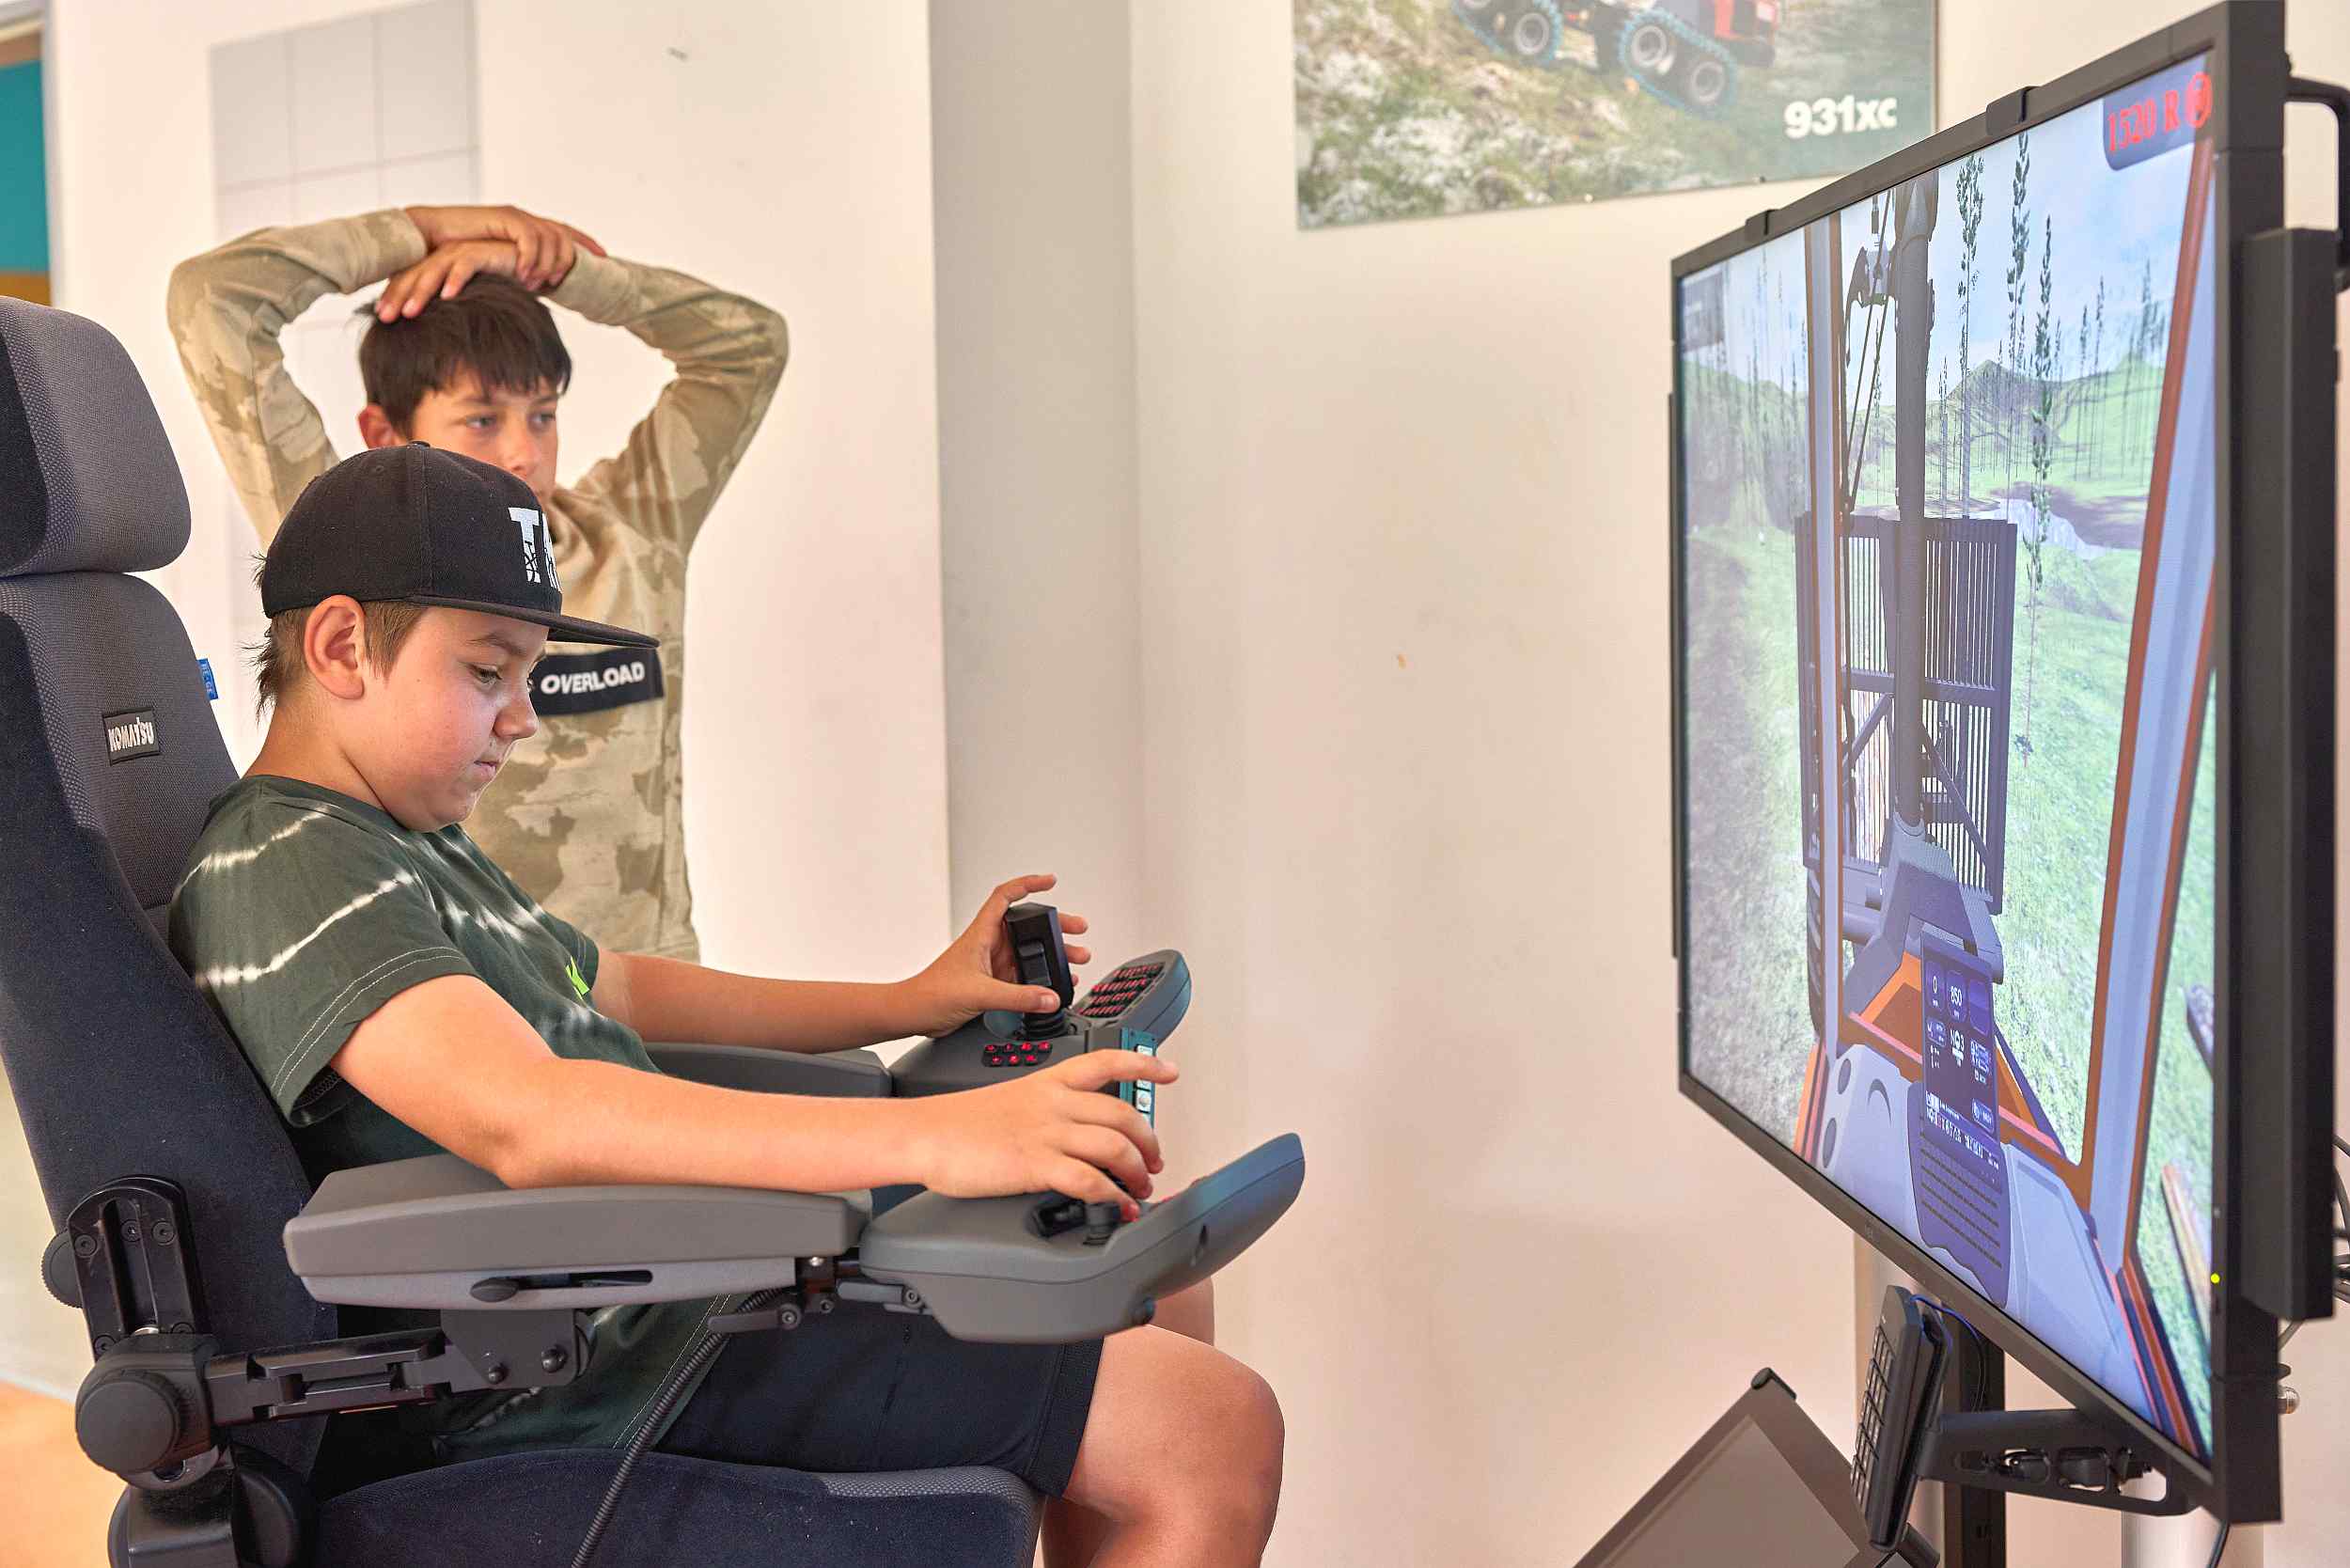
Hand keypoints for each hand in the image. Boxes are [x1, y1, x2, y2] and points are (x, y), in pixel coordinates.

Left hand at [375, 240, 524, 319]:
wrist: (534, 270)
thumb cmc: (501, 288)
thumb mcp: (471, 302)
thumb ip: (453, 311)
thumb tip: (432, 335)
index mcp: (439, 266)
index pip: (409, 279)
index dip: (393, 297)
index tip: (381, 319)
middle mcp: (447, 256)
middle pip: (415, 274)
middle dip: (398, 296)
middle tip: (384, 317)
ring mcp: (464, 251)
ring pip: (435, 270)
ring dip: (421, 291)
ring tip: (409, 311)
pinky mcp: (484, 251)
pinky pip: (466, 264)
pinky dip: (455, 279)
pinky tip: (447, 296)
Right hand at [401, 204, 604, 289]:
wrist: (428, 236)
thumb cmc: (457, 255)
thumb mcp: (495, 267)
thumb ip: (517, 274)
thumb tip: (535, 292)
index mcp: (527, 229)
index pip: (565, 233)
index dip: (586, 243)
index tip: (606, 258)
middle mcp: (525, 219)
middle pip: (565, 234)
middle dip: (573, 258)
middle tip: (561, 285)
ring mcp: (515, 216)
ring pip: (551, 238)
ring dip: (548, 264)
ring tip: (538, 286)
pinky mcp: (503, 218)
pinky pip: (530, 238)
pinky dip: (532, 257)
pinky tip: (525, 275)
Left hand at [896, 873, 1092, 1038]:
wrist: (913, 1013)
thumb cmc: (931, 993)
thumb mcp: (979, 993)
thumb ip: (1018, 997)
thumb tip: (1049, 997)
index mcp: (980, 933)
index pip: (1005, 897)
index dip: (1028, 884)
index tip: (1050, 881)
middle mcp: (988, 944)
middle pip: (1027, 926)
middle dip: (1055, 925)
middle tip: (1077, 929)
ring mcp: (991, 964)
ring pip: (1029, 952)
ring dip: (1052, 954)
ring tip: (1075, 959)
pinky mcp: (993, 983)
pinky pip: (1024, 976)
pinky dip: (1041, 979)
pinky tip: (1054, 985)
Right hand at [912, 1050, 1177, 1219]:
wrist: (925, 1134)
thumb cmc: (960, 1123)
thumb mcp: (1012, 1100)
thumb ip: (1047, 1111)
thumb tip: (1072, 1135)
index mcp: (1049, 1082)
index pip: (1106, 1062)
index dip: (1143, 1066)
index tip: (1169, 1072)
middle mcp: (1054, 1103)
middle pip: (1123, 1114)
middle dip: (1148, 1141)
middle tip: (1153, 1162)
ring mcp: (1047, 1133)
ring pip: (1115, 1146)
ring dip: (1137, 1172)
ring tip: (1139, 1189)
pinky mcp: (1036, 1165)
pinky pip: (1089, 1179)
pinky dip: (1112, 1196)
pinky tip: (1117, 1206)